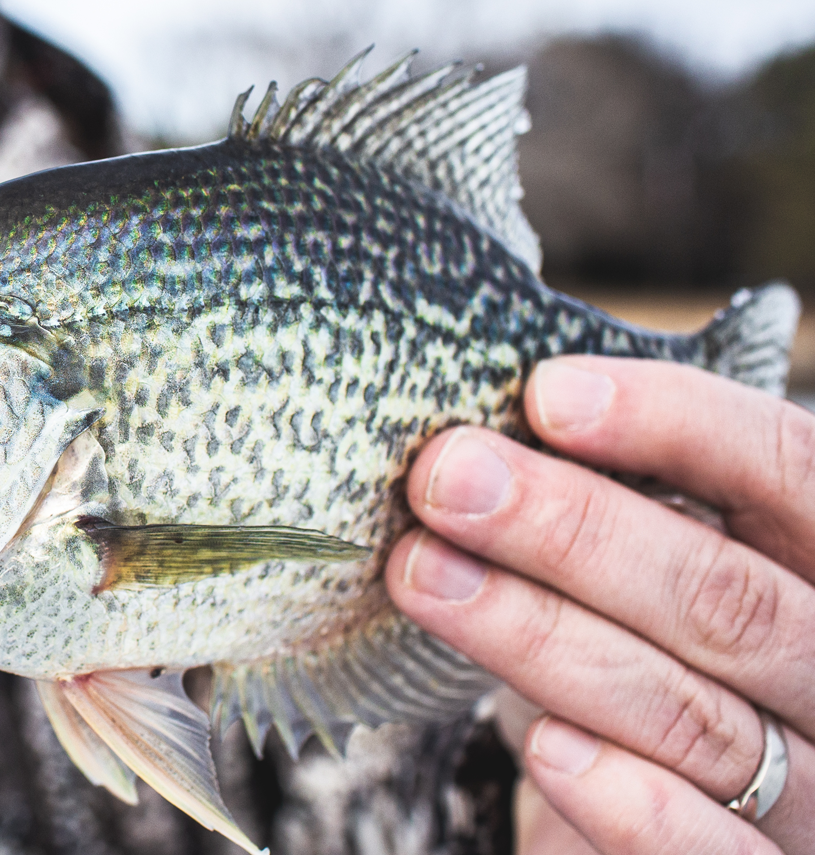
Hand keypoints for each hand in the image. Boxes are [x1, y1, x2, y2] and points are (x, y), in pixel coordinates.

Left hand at [388, 357, 814, 854]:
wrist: (650, 830)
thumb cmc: (638, 665)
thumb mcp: (639, 576)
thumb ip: (609, 507)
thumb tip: (477, 434)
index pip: (791, 472)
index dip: (679, 424)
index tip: (546, 394)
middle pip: (730, 597)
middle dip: (575, 530)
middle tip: (446, 479)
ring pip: (695, 715)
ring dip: (544, 638)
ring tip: (425, 576)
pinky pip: (713, 852)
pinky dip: (630, 802)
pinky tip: (542, 745)